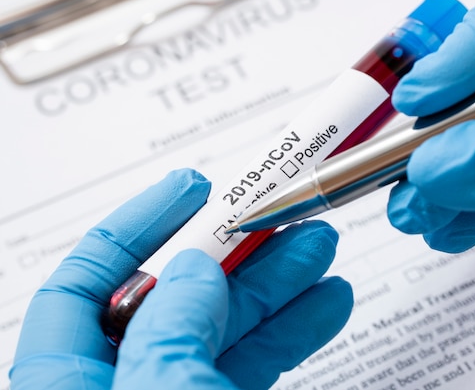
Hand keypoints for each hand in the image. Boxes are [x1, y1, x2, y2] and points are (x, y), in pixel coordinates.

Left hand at [10, 169, 352, 389]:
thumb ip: (172, 327)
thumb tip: (193, 269)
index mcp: (69, 382)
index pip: (87, 280)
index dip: (141, 223)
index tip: (193, 186)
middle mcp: (120, 386)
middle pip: (175, 294)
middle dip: (235, 247)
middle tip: (281, 208)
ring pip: (225, 327)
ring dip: (278, 283)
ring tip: (319, 246)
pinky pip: (253, 361)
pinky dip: (292, 330)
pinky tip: (325, 303)